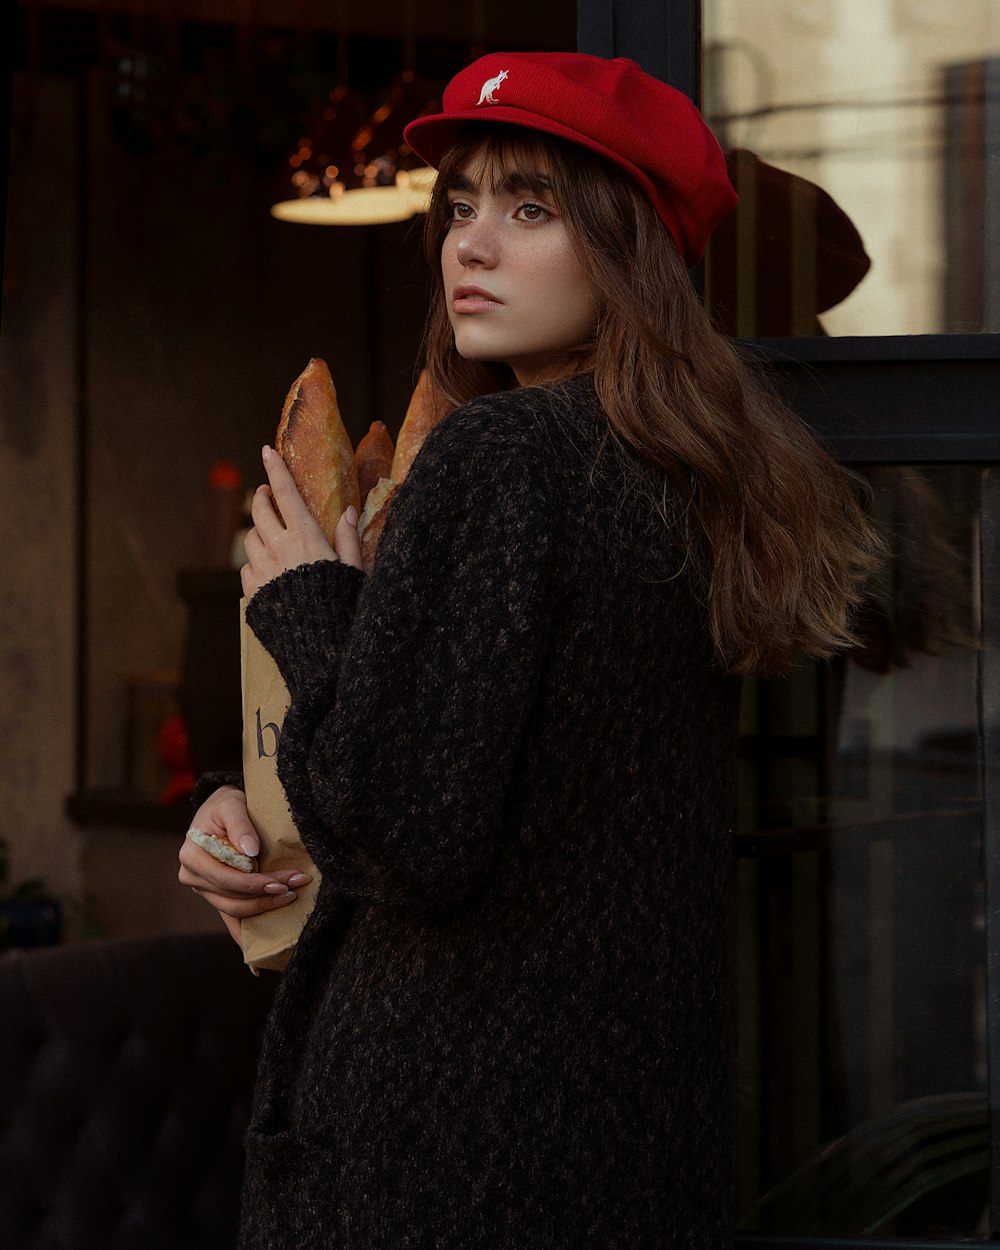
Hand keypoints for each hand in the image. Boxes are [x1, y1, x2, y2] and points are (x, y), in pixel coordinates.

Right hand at [177, 785, 311, 953]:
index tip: (286, 880)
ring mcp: (204, 890)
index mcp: (192, 855)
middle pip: (233, 897)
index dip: (257, 883)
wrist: (221, 808)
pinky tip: (256, 966)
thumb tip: (250, 852)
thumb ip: (239, 824)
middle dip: (266, 896)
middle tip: (297, 887)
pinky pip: (230, 921)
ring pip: (234, 910)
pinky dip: (243, 940)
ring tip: (292, 900)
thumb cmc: (227, 803)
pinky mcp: (216, 897)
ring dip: (264, 911)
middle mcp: (193, 877)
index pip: (227, 878)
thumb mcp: (231, 803)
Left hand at [241, 446, 361, 599]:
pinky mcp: (252, 590)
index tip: (267, 451)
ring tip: (270, 534)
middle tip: (266, 494)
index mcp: (306, 538)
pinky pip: (247, 567)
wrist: (317, 645)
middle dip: (262, 497)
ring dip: (259, 530)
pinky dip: (255, 561)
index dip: (276, 470)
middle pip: (260, 510)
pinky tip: (267, 568)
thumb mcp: (353, 570)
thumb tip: (347, 512)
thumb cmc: (341, 606)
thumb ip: (347, 539)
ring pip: (251, 537)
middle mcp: (278, 548)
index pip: (287, 494)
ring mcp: (261, 569)